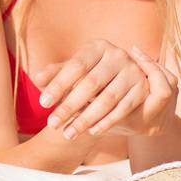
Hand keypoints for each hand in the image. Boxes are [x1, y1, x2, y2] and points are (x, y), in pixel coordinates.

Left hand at [31, 41, 178, 140]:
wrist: (123, 79)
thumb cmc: (91, 74)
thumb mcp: (74, 71)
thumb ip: (56, 73)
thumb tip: (38, 78)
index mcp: (98, 47)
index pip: (76, 66)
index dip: (59, 85)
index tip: (42, 103)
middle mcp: (118, 55)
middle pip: (91, 84)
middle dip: (69, 106)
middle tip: (52, 124)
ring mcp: (133, 72)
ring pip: (107, 99)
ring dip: (86, 119)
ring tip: (68, 134)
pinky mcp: (142, 89)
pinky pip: (122, 109)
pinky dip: (106, 122)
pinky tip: (91, 133)